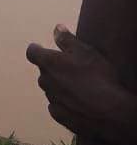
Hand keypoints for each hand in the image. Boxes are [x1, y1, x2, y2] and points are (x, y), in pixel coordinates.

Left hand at [27, 24, 136, 144]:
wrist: (110, 111)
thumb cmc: (99, 77)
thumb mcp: (86, 51)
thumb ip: (67, 40)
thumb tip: (56, 28)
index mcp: (49, 63)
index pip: (32, 52)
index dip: (36, 49)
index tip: (39, 47)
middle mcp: (45, 81)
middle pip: (44, 72)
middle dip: (52, 69)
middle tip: (70, 69)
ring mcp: (51, 100)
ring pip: (51, 89)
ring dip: (59, 87)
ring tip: (78, 87)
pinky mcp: (59, 116)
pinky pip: (57, 106)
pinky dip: (63, 103)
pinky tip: (77, 103)